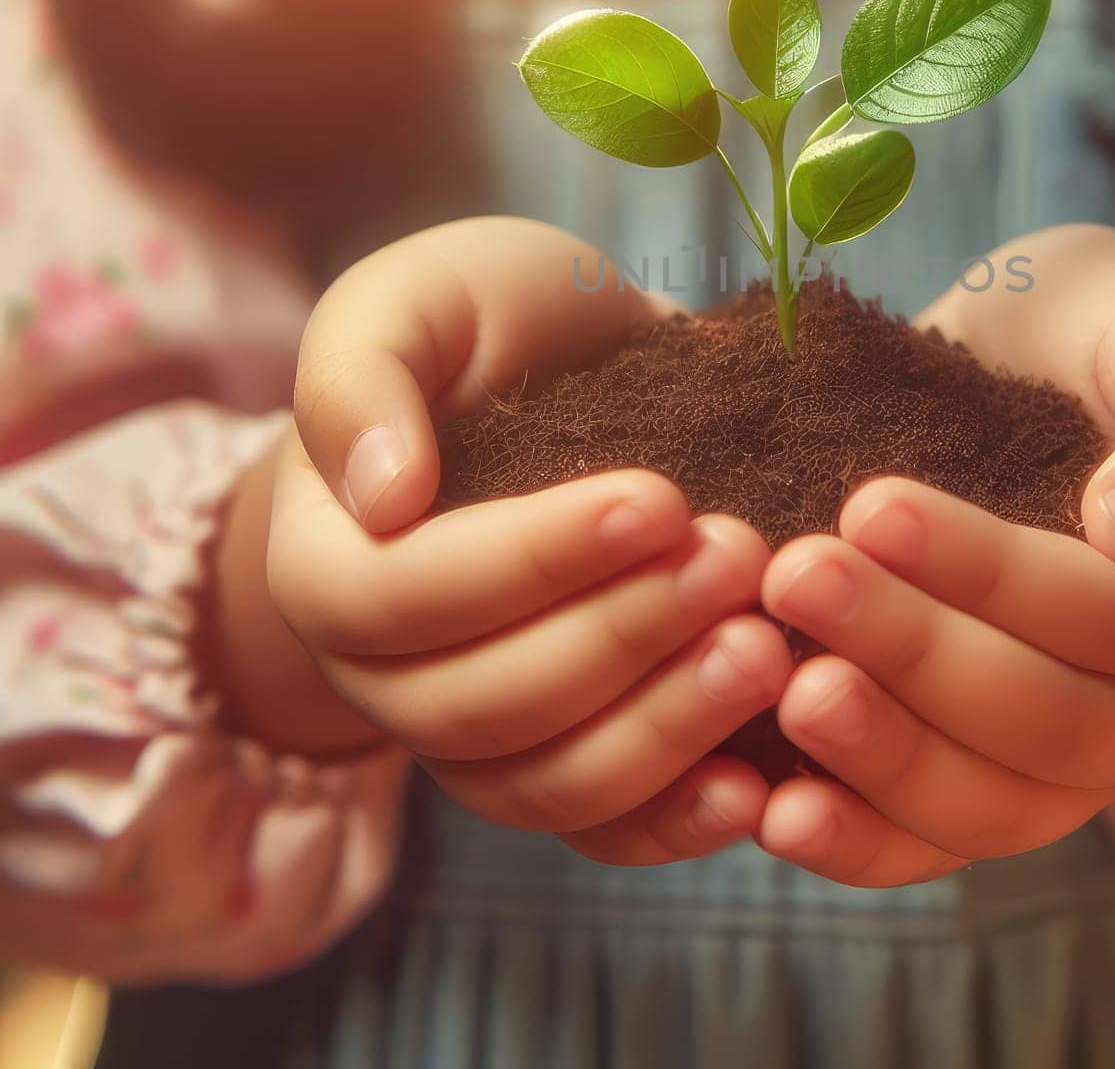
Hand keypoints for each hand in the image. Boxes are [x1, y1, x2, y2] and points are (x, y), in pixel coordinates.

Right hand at [267, 217, 791, 864]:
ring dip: (663, 728)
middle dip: (621, 636)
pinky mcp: (564, 761)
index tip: (658, 498)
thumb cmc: (483, 328)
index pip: (406, 596)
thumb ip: (362, 374)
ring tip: (769, 653)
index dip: (532, 560)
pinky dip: (675, 821)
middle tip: (738, 559)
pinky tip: (757, 785)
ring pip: (549, 783)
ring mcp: (476, 734)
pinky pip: (603, 829)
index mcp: (330, 562)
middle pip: (484, 704)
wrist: (559, 374)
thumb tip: (380, 495)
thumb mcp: (414, 300)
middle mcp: (388, 674)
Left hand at [753, 226, 1114, 886]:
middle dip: (916, 654)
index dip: (994, 573)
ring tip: (785, 691)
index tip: (871, 503)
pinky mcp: (998, 779)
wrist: (1049, 375)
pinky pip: (942, 843)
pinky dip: (863, 842)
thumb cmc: (1106, 335)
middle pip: (1054, 723)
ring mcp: (1085, 758)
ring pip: (997, 805)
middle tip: (795, 575)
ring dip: (885, 759)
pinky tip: (774, 813)